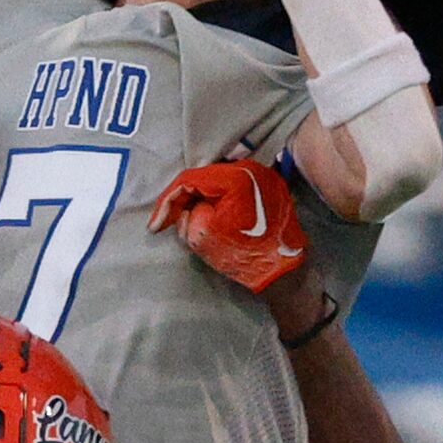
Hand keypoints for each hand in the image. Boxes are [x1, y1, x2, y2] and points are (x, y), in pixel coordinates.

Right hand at [148, 158, 308, 295]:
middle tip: (167, 222)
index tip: (155, 226)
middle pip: (204, 179)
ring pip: (218, 184)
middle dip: (183, 201)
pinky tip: (207, 216)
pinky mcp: (269, 191)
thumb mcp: (202, 237)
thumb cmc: (246, 255)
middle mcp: (252, 169)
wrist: (287, 274)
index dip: (167, 201)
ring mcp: (264, 179)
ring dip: (200, 200)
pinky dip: (217, 201)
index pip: (190, 179)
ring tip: (186, 222)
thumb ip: (187, 216)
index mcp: (237, 176)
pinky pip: (234, 190)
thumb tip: (189, 208)